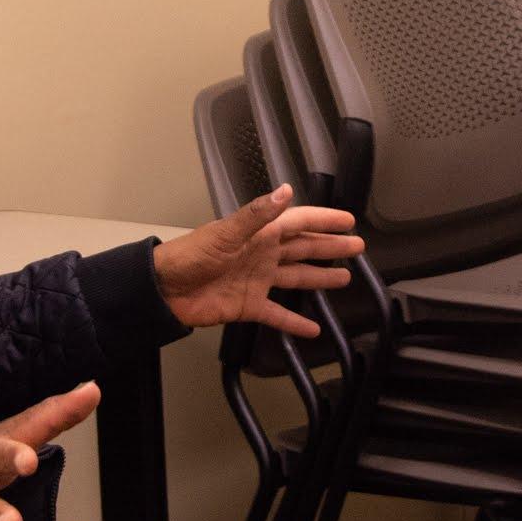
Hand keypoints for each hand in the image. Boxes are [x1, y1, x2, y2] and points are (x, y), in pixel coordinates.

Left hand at [153, 185, 363, 337]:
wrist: (164, 289)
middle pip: (304, 249)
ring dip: (319, 278)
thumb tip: (285, 191)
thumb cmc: (191, 255)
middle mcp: (263, 255)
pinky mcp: (249, 306)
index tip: (349, 220)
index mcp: (260, 234)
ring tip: (344, 278)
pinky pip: (277, 314)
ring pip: (296, 278)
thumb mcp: (226, 232)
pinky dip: (294, 321)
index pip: (300, 222)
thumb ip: (257, 215)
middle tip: (357, 247)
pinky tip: (313, 329)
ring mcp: (257, 280)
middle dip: (330, 247)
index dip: (325, 220)